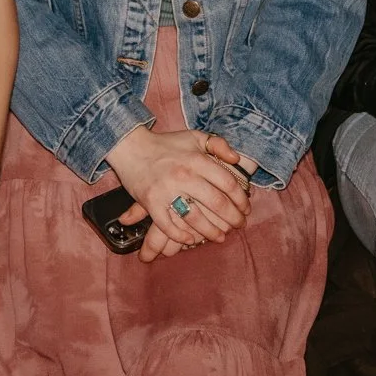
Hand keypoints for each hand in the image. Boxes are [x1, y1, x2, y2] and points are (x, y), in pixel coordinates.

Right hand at [106, 127, 248, 255]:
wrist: (130, 147)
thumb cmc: (166, 143)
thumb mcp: (194, 136)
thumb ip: (218, 144)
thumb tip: (236, 159)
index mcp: (196, 159)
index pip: (227, 183)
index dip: (241, 199)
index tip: (246, 208)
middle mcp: (184, 175)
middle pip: (217, 203)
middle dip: (233, 218)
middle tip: (239, 225)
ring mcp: (166, 190)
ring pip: (195, 218)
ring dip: (211, 232)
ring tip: (220, 237)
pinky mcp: (151, 202)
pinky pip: (169, 226)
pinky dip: (181, 236)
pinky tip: (191, 240)